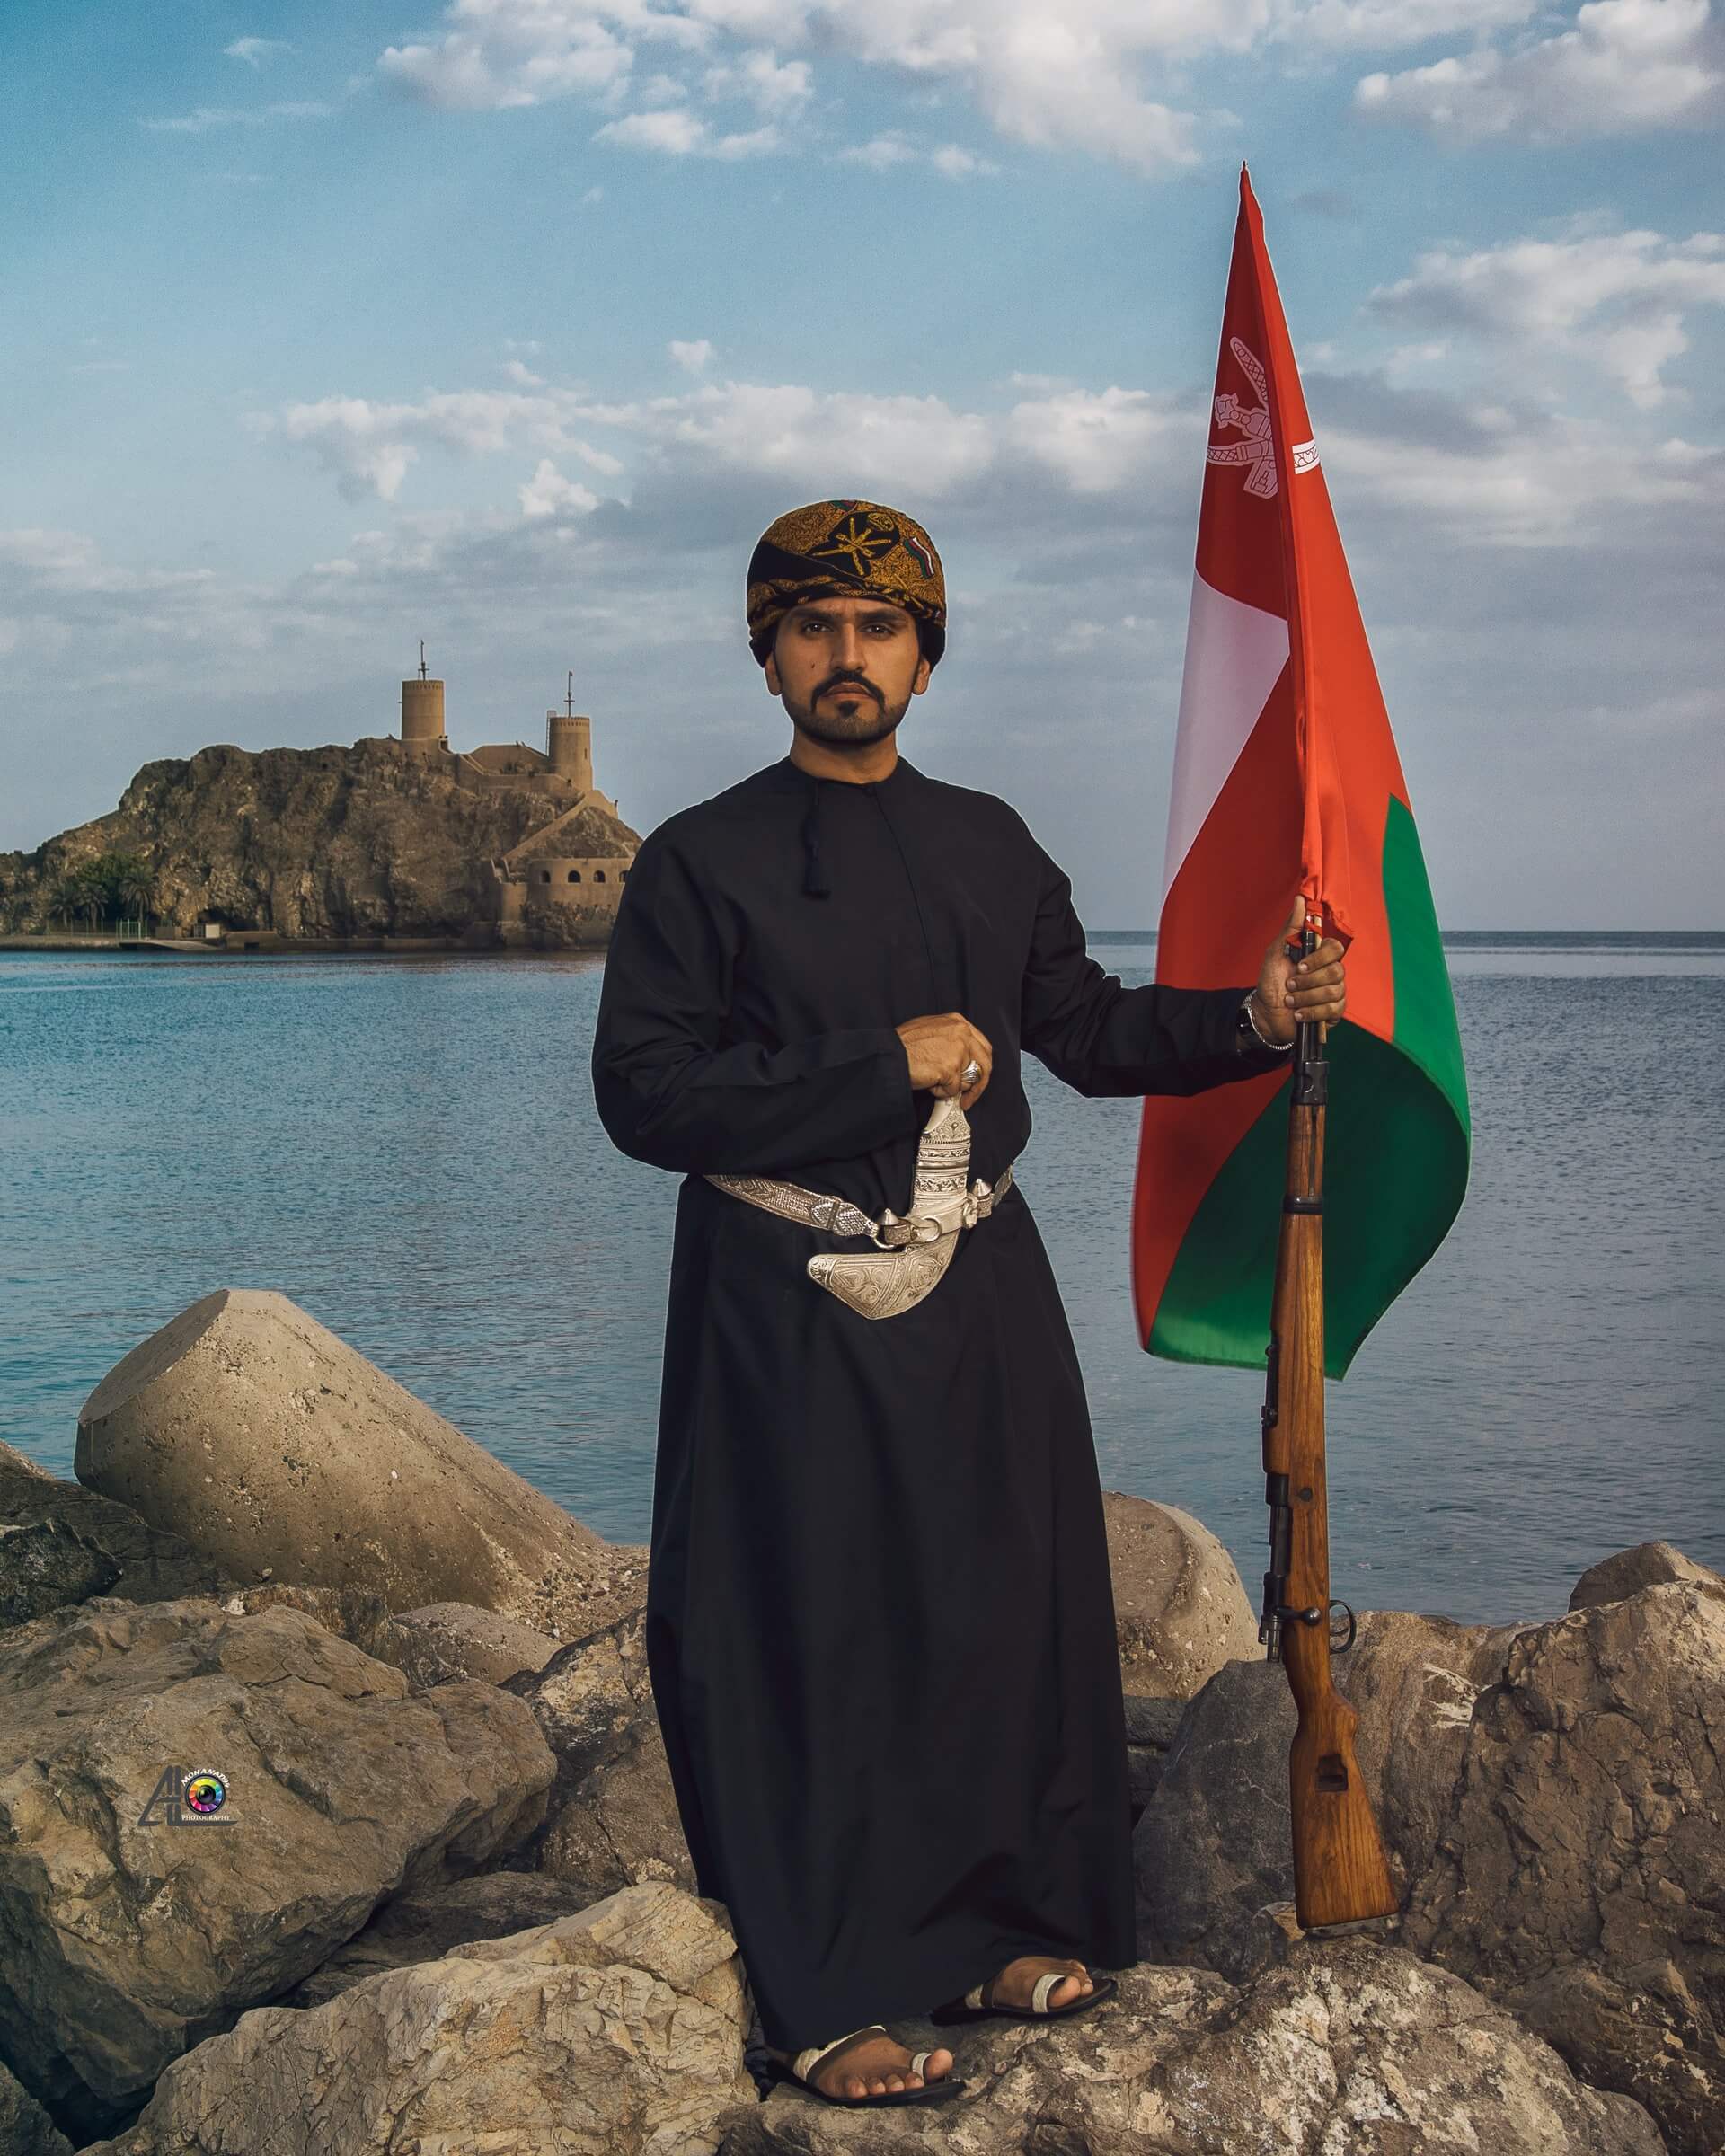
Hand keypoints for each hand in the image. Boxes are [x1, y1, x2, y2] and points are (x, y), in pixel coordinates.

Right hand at [895, 1012, 992, 1108]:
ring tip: (934, 1080)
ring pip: (967, 1080)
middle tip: (969, 1096)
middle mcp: (961, 1033)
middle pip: (984, 1064)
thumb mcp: (932, 1030)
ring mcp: (957, 1050)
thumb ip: (951, 1040)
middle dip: (978, 1085)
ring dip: (952, 1087)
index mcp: (958, 1022)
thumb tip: (961, 1059)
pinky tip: (929, 1082)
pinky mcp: (951, 1068)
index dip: (981, 1066)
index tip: (976, 1078)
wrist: (889, 1054)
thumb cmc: (903, 1044)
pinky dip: (940, 1092)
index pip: (983, 1047)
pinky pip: (953, 1090)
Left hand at [1251, 893, 1345, 1046]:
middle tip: (1290, 984)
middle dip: (1309, 981)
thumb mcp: (1276, 952)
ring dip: (1306, 997)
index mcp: (1319, 957)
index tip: (1299, 965)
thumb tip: (1300, 900)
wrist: (1266, 1013)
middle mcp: (1331, 973)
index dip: (1319, 958)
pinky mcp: (1333, 1013)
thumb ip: (1291, 928)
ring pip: (1334, 991)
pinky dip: (1311, 1012)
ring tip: (1290, 1001)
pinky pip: (1333, 1010)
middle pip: (1337, 971)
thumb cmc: (1272, 982)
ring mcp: (1334, 993)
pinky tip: (1299, 1014)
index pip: (1335, 949)